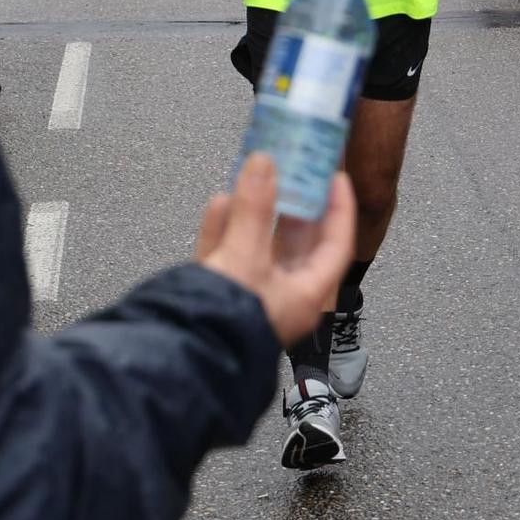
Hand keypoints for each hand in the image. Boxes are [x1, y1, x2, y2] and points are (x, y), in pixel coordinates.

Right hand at [195, 154, 354, 346]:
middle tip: (292, 171)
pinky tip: (220, 203)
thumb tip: (264, 164)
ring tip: (255, 178)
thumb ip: (254, 209)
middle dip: (292, 204)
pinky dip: (224, 227)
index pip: (335, 245)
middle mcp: (281, 296)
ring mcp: (249, 295)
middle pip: (295, 242)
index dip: (339, 209)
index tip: (336, 177)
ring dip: (255, 210)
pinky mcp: (217, 293)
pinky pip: (226, 253)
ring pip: (257, 244)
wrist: (180, 354)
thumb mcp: (246, 257)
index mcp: (304, 295)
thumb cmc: (227, 322)